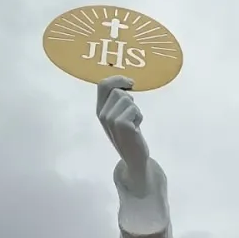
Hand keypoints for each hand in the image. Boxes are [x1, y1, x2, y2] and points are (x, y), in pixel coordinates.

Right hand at [97, 76, 149, 192]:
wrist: (134, 158)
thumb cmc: (129, 135)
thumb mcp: (118, 116)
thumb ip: (117, 100)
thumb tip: (127, 82)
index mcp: (99, 110)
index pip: (103, 85)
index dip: (117, 79)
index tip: (131, 83)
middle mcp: (102, 114)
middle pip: (118, 91)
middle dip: (130, 100)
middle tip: (131, 117)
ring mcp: (110, 119)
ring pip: (127, 99)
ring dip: (135, 110)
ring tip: (133, 123)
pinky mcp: (121, 124)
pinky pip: (134, 109)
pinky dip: (139, 117)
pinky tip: (136, 129)